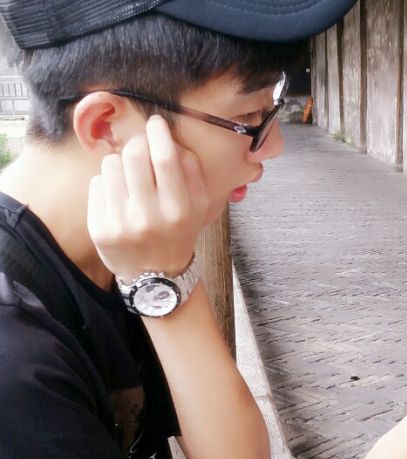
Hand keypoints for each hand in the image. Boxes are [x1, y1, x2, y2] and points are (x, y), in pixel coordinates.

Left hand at [87, 116, 209, 279]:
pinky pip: (97, 184)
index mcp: (178, 210)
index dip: (159, 133)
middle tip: (142, 146)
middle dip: (138, 143)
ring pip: (111, 164)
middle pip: (135, 155)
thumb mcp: (198, 207)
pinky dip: (108, 184)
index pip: (165, 159)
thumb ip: (192, 171)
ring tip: (131, 178)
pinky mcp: (100, 228)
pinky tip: (120, 198)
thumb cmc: (179, 233)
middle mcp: (149, 217)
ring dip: (121, 163)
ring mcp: (121, 223)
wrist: (155, 277)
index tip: (157, 123)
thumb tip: (171, 139)